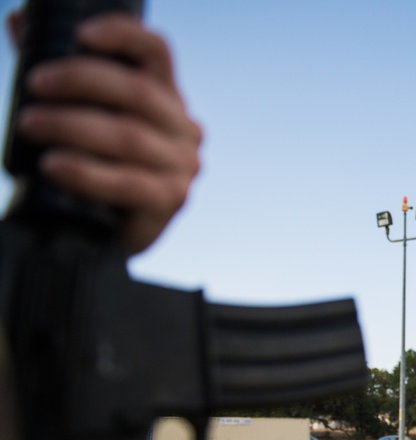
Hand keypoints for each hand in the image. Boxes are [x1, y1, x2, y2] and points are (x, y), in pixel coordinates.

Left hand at [13, 13, 201, 254]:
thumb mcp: (80, 114)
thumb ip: (58, 74)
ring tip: (30, 126)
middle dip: (81, 81)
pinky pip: (128, 183)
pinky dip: (86, 172)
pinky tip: (54, 166)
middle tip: (35, 85)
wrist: (98, 231)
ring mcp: (183, 166)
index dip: (123, 36)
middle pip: (140, 91)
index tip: (81, 35)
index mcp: (166, 98)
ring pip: (129, 137)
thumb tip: (20, 21)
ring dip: (72, 127)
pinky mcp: (171, 201)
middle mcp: (184, 128)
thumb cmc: (91, 165)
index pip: (156, 52)